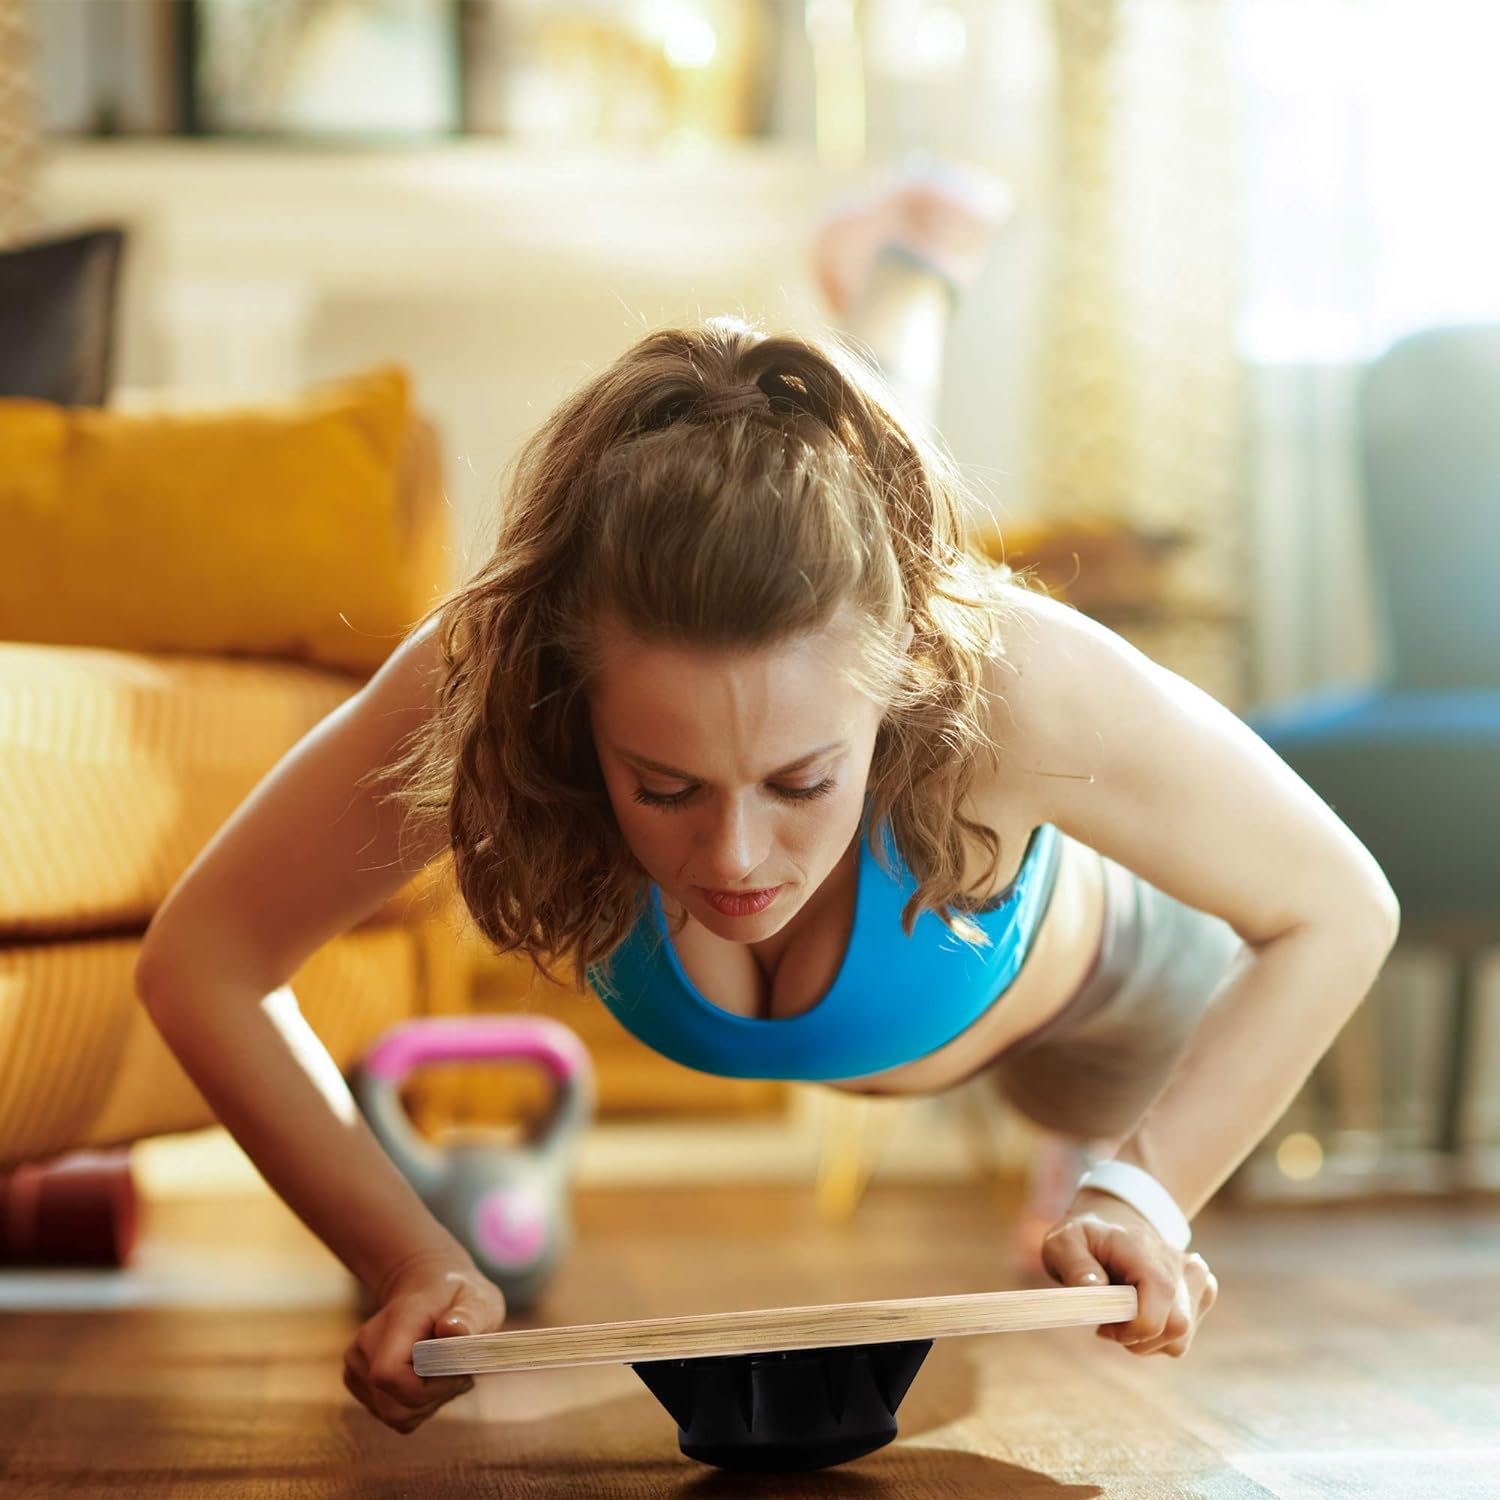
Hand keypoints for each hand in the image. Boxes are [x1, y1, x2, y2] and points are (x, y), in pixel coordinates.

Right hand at [343, 1252, 506, 1432]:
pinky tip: (431, 1378)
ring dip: (429, 1403)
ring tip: (446, 1371)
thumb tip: (452, 1330)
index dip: (426, 1388)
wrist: (429, 1288)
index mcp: (396, 1321)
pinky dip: (417, 1405)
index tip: (456, 1369)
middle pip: (393, 1407)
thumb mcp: (478, 1299)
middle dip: (434, 1398)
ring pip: (395, 1416)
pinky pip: (393, 1414)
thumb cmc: (458, 1296)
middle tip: (460, 1372)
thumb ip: (469, 1317)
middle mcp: (366, 1345)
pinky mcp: (358, 1382)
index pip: (388, 1375)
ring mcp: (357, 1365)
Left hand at [1039, 1189, 1217, 1357]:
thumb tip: (1095, 1291)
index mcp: (1147, 1253)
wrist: (1114, 1217)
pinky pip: (1186, 1334)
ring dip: (1148, 1341)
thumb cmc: (1086, 1236)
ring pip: (1182, 1338)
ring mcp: (1196, 1276)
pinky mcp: (1202, 1289)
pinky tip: (1141, 1314)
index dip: (1129, 1331)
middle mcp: (1180, 1264)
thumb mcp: (1064, 1243)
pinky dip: (1160, 1337)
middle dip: (1138, 1340)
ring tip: (1123, 1317)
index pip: (1156, 1313)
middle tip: (1109, 1325)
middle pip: (1176, 1329)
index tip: (1102, 1326)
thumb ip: (1076, 1267)